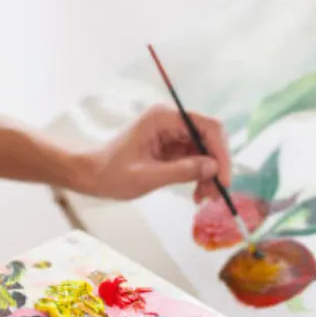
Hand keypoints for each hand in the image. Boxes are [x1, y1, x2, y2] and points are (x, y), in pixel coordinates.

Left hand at [82, 105, 231, 200]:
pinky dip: (200, 177)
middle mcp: (171, 121)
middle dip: (217, 165)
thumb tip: (213, 168)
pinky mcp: (172, 148)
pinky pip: (196, 160)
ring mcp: (173, 134)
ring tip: (205, 198)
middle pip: (210, 138)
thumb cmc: (111, 173)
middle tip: (217, 193)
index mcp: (163, 118)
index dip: (220, 151)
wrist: (92, 176)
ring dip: (210, 174)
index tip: (223, 178)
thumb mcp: (146, 176)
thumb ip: (181, 171)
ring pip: (206, 151)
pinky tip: (197, 194)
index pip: (206, 126)